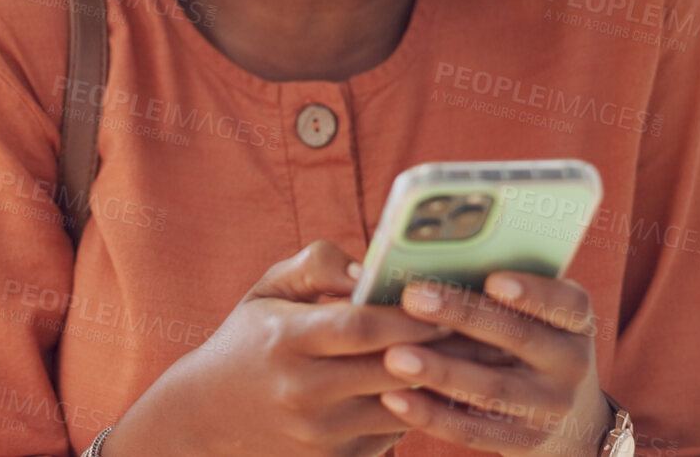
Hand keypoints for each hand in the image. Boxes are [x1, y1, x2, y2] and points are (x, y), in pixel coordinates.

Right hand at [105, 240, 455, 456]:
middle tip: (493, 326)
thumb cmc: (247, 341)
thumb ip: (317, 265)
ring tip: (489, 357)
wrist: (206, 420)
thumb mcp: (266, 290)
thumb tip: (369, 266)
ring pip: (402, 408)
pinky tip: (457, 391)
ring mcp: (319, 433)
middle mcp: (304, 391)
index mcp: (286, 340)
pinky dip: (425, 412)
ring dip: (447, 385)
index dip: (410, 314)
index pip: (360, 327)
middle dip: (446, 348)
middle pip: (392, 370)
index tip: (453, 295)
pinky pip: (392, 434)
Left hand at [374, 272, 610, 454]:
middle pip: (519, 337)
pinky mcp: (524, 441)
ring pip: (493, 388)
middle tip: (414, 298)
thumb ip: (496, 292)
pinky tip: (395, 398)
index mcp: (576, 322)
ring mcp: (551, 407)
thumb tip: (428, 263)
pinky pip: (474, 429)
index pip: (566, 303)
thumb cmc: (530, 341)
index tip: (493, 280)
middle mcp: (572, 363)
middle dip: (463, 316)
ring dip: (441, 372)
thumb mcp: (535, 315)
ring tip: (395, 356)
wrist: (567, 415)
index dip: (533, 292)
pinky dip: (432, 415)